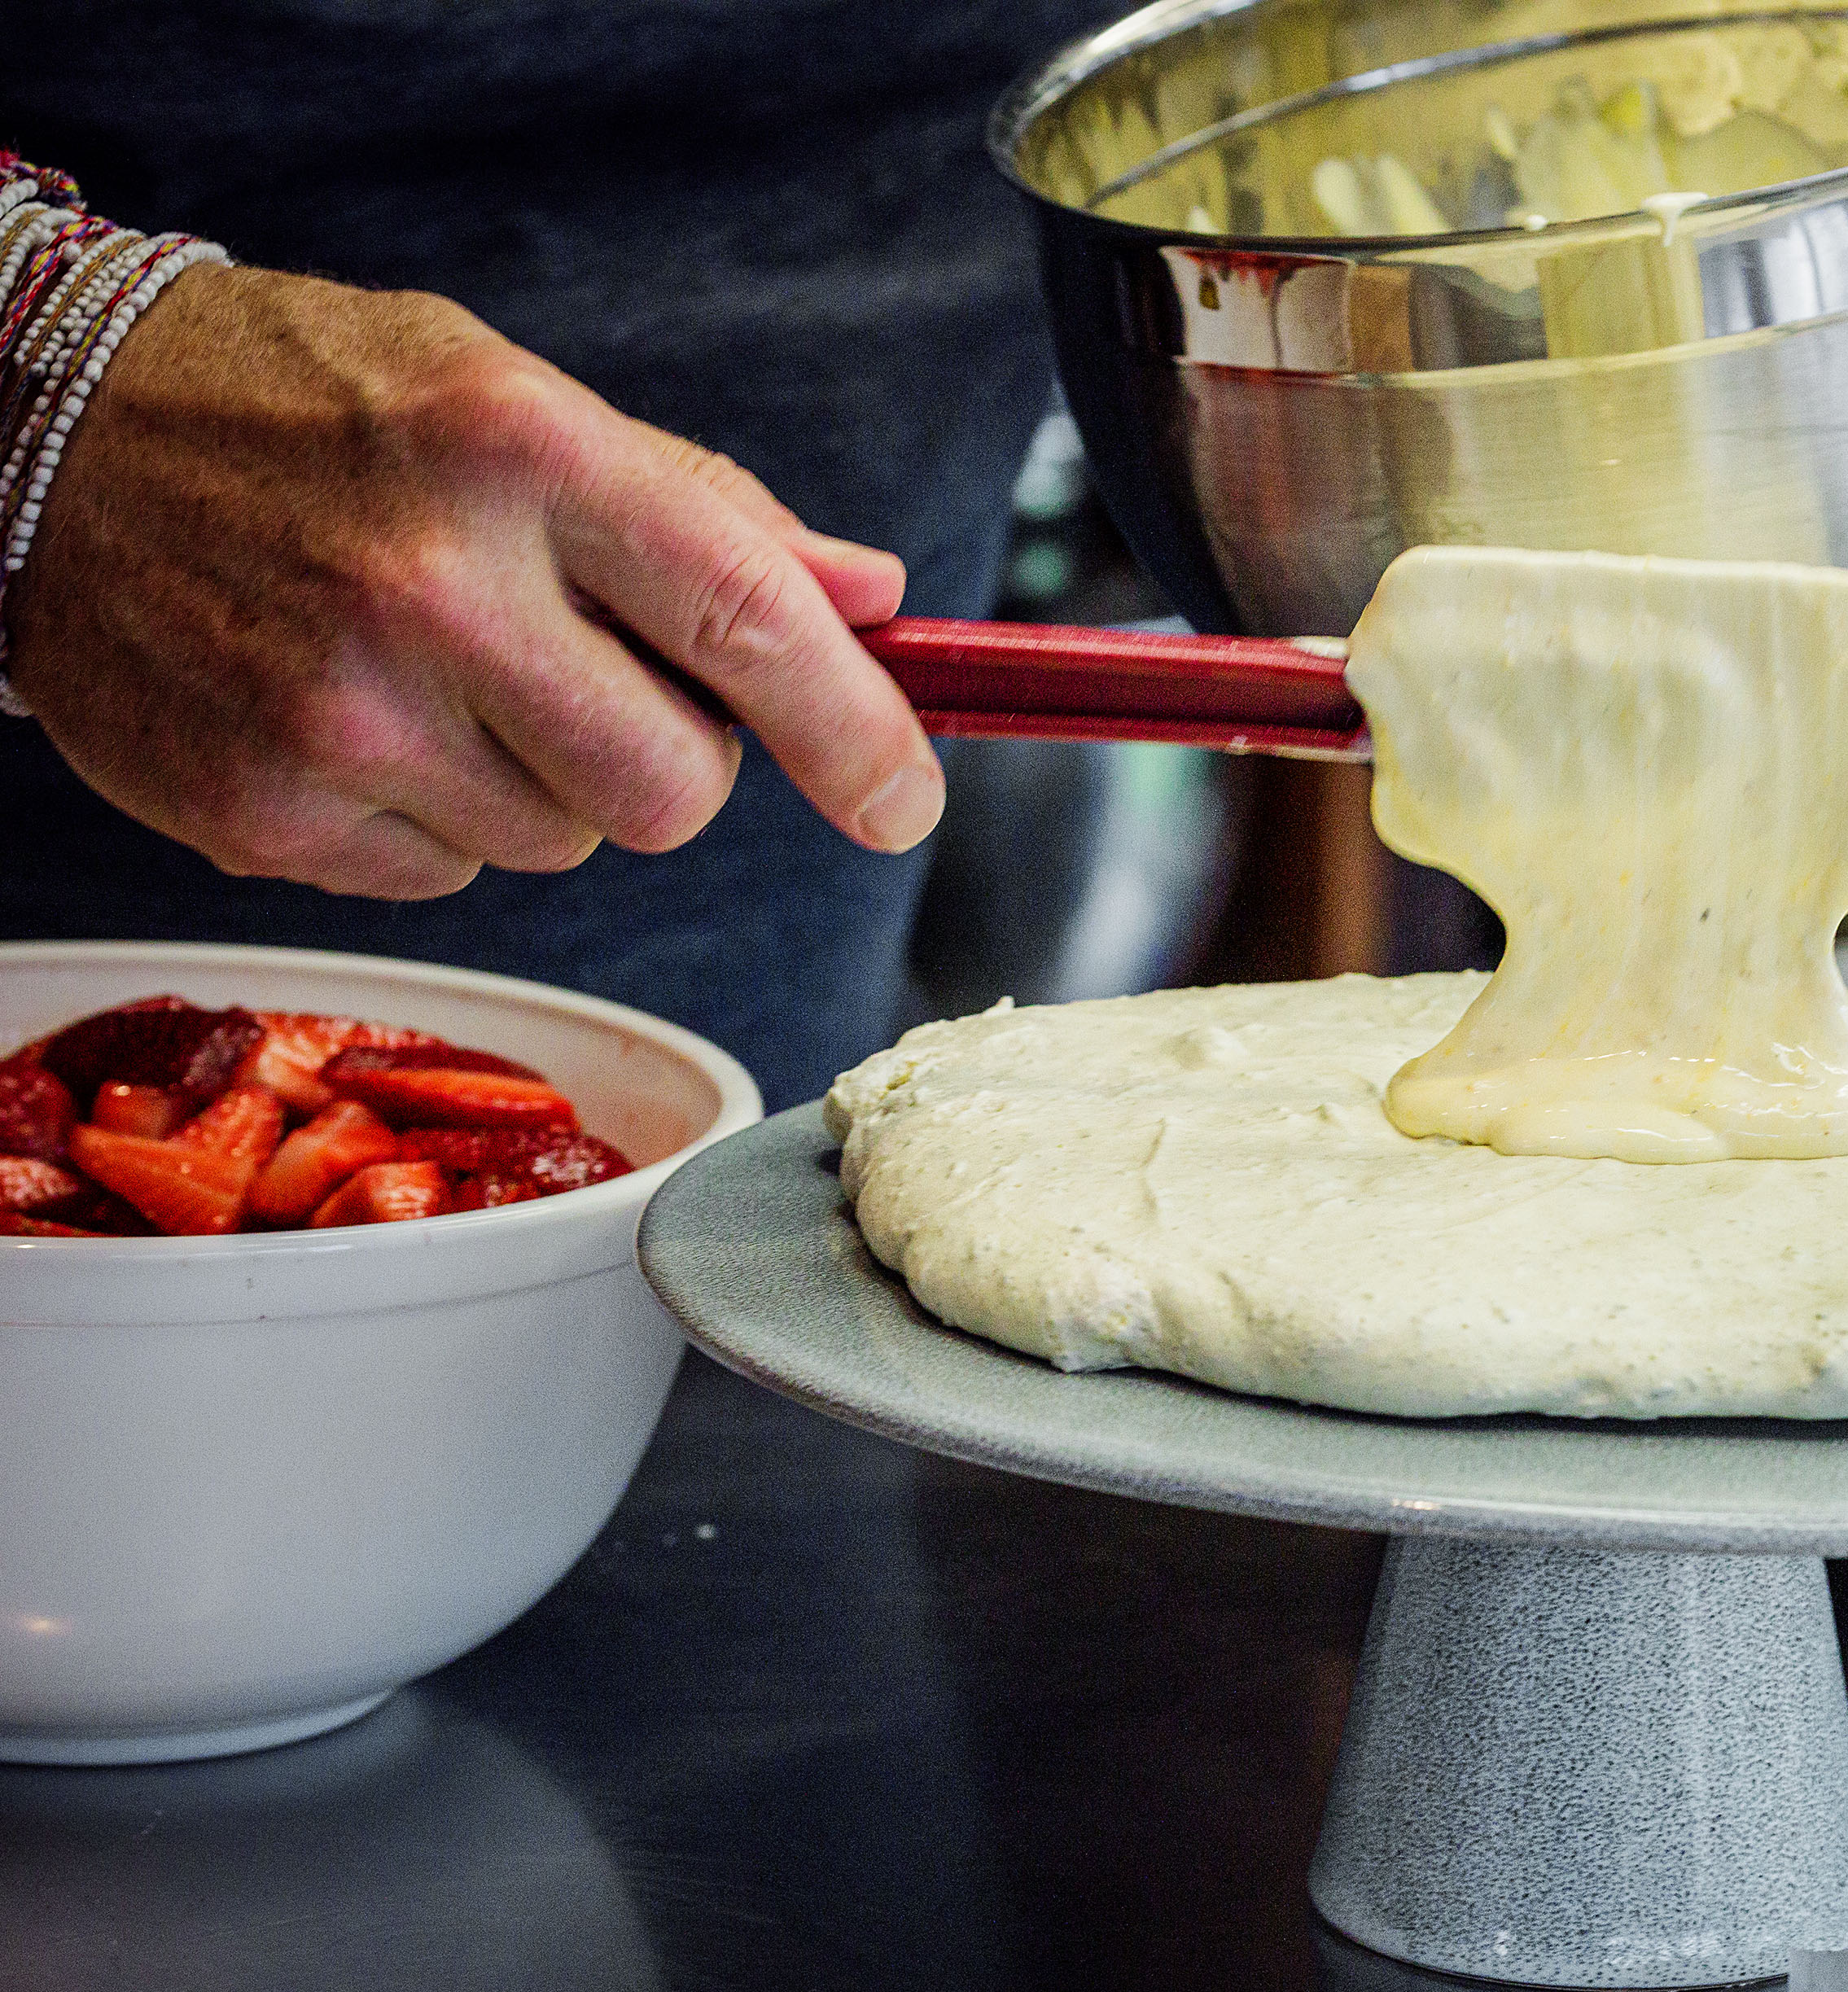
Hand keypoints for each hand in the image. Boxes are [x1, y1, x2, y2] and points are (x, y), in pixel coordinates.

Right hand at [4, 265, 943, 898]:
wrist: (46, 430)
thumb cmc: (313, 407)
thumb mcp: (519, 398)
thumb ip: (709, 513)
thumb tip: (871, 604)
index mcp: (521, 452)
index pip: (752, 625)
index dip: (860, 737)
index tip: (905, 800)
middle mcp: (430, 586)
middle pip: (675, 792)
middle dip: (673, 760)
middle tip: (592, 680)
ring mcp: (338, 716)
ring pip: (567, 846)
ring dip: (544, 784)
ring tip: (442, 673)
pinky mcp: (266, 816)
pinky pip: (452, 879)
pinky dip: (436, 819)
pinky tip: (362, 716)